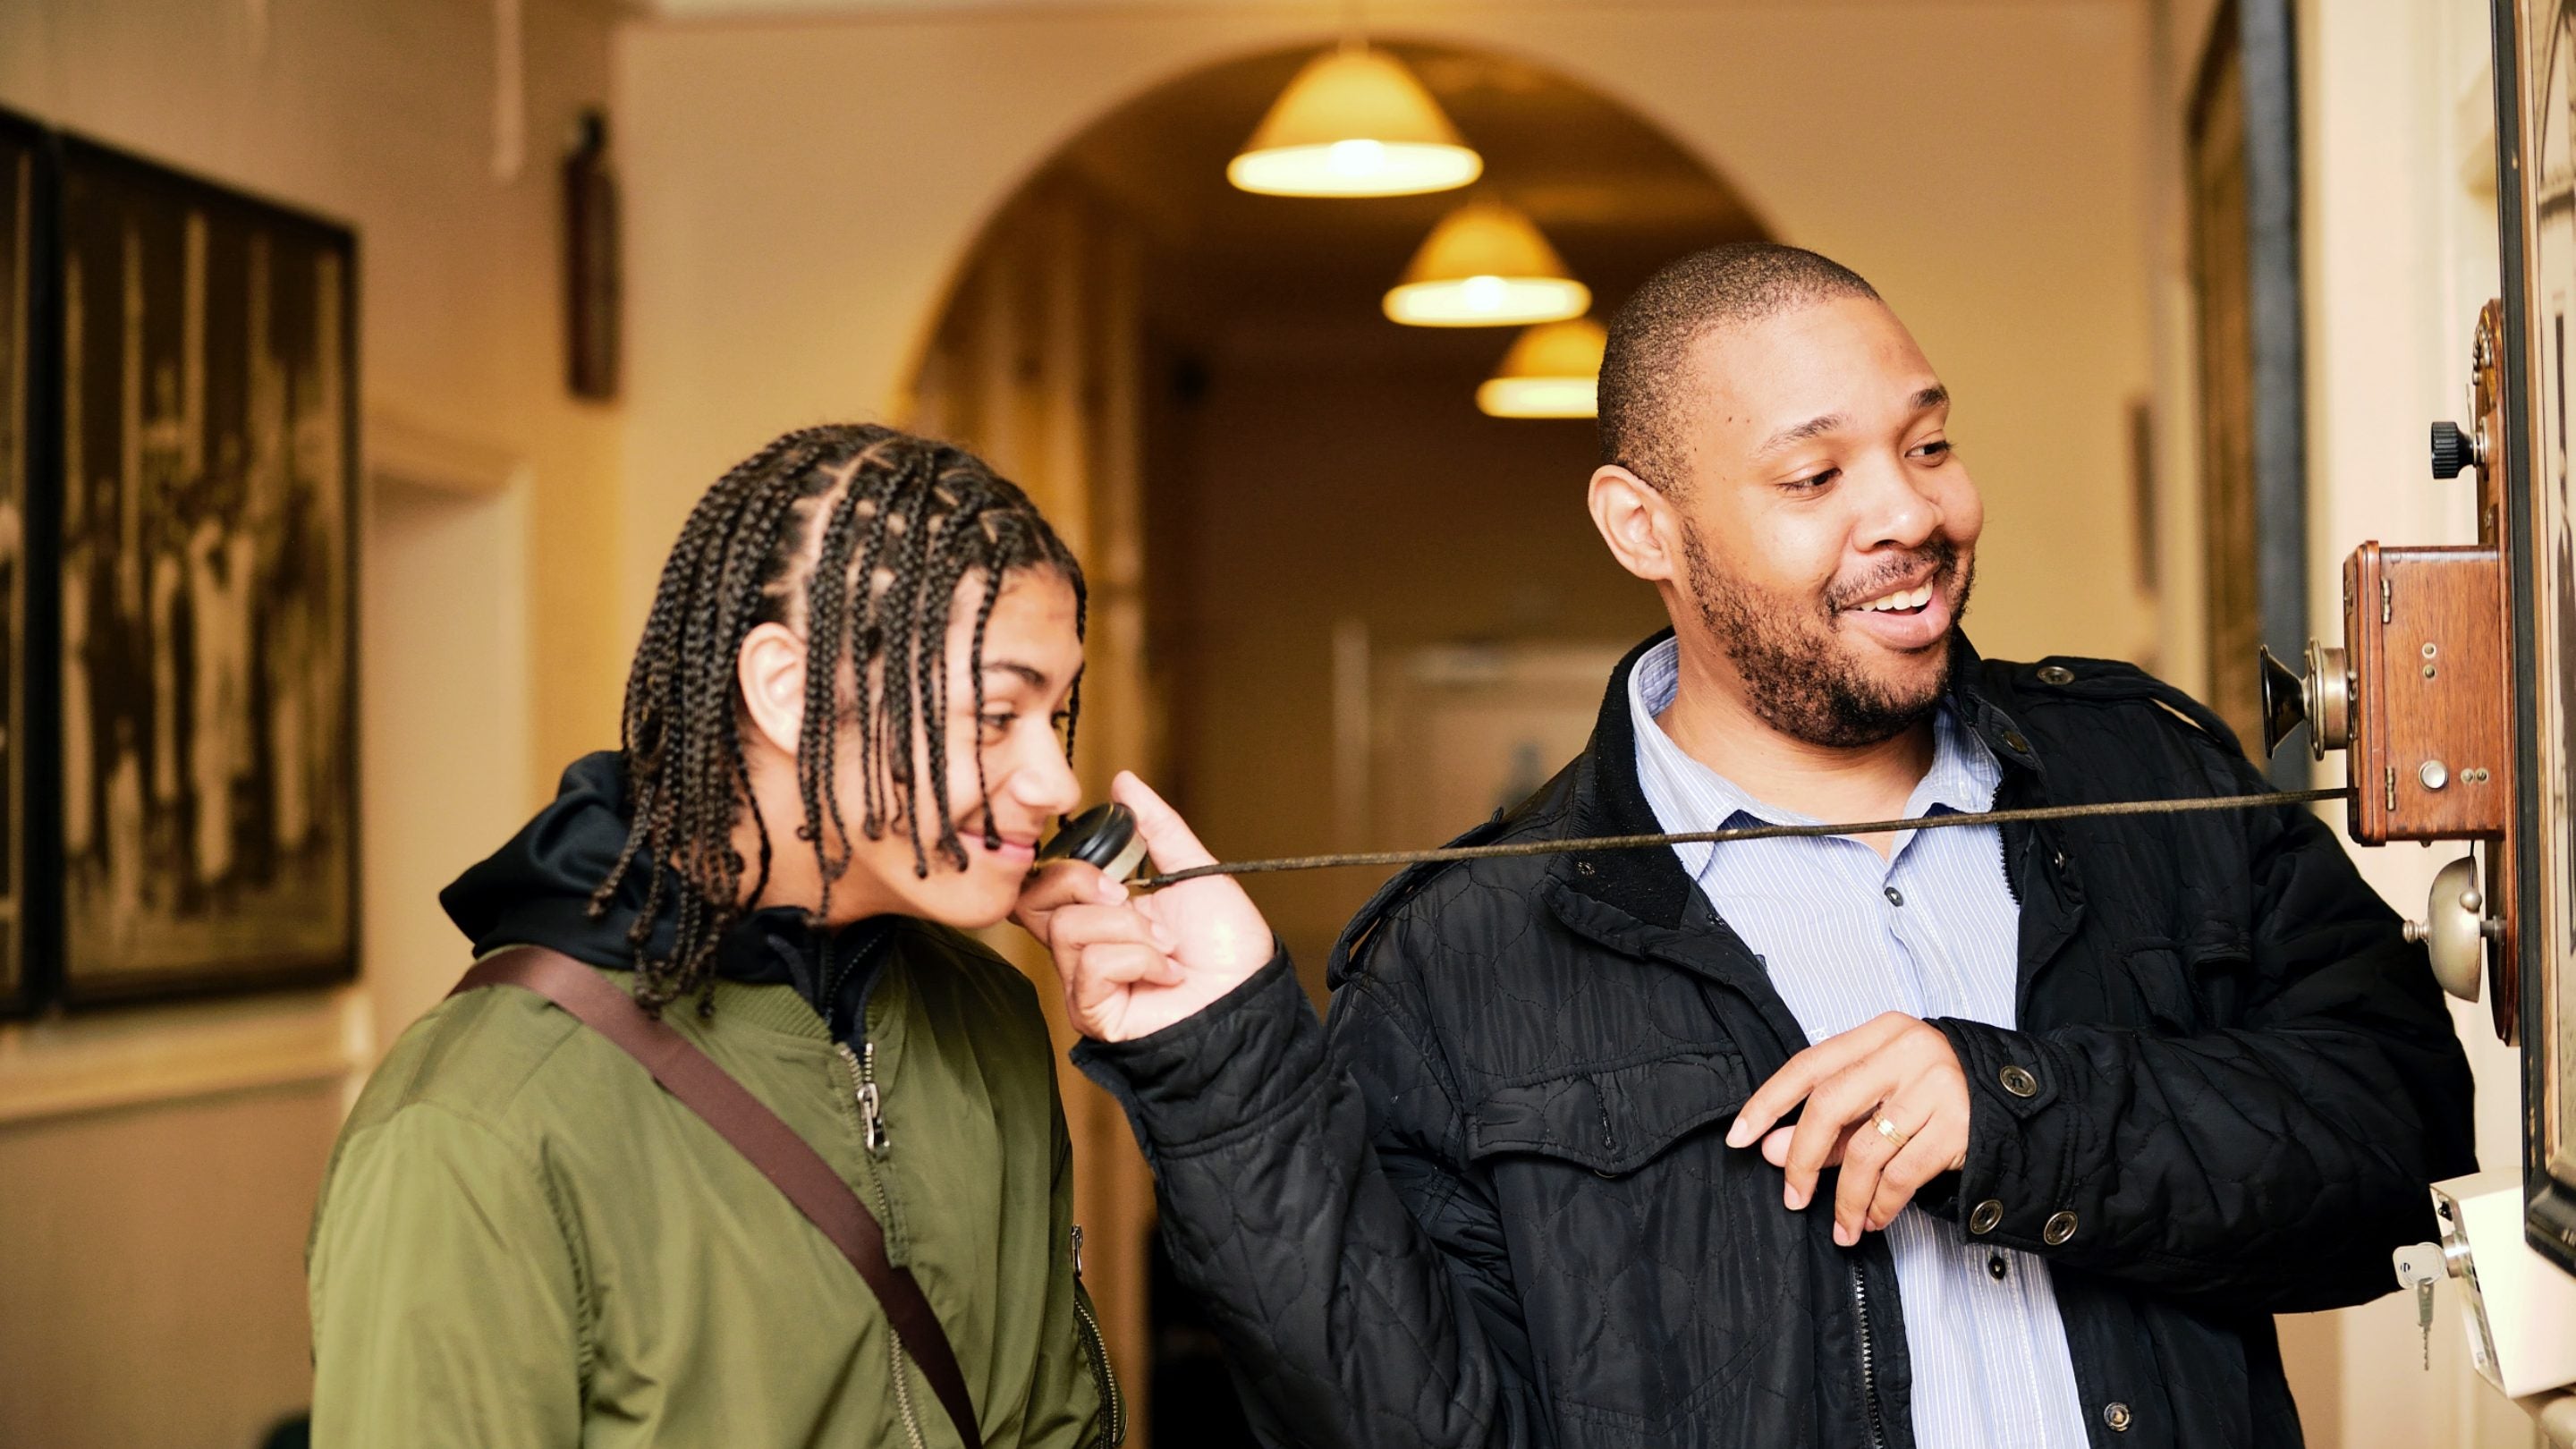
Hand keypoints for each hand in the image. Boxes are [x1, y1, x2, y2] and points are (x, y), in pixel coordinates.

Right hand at [1012, 772, 1272, 1041]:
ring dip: (1129, 928)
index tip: (1109, 865)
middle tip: (1128, 896)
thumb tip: (1124, 781)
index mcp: (1102, 909)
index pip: (1043, 881)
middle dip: (1081, 883)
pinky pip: (1091, 965)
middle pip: (1033, 900)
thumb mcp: (1193, 869)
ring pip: (1067, 928)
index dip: (1062, 864)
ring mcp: (1085, 980)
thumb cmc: (1229, 944)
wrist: (1250, 995)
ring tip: (1168, 946)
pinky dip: (1138, 959)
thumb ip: (1157, 826)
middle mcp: (1086, 943)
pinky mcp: (1092, 1011)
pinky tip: (1167, 971)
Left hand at [1724, 1012, 1969, 1246]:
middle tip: (1793, 1196)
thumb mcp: (1881, 1096)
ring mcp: (1935, 1088)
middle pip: (1829, 1105)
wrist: (2017, 1101)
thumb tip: (1773, 1149)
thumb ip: (1830, 1121)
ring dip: (1846, 1199)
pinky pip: (1902, 1175)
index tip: (1740, 1137)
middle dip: (1803, 1159)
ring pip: (1866, 1151)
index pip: (1808, 1065)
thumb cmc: (1935, 1094)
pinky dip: (1881, 1204)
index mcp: (1880, 1034)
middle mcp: (1906, 1053)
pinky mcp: (1959, 1127)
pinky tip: (1873, 1219)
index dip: (1768, 1103)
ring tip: (1842, 1227)